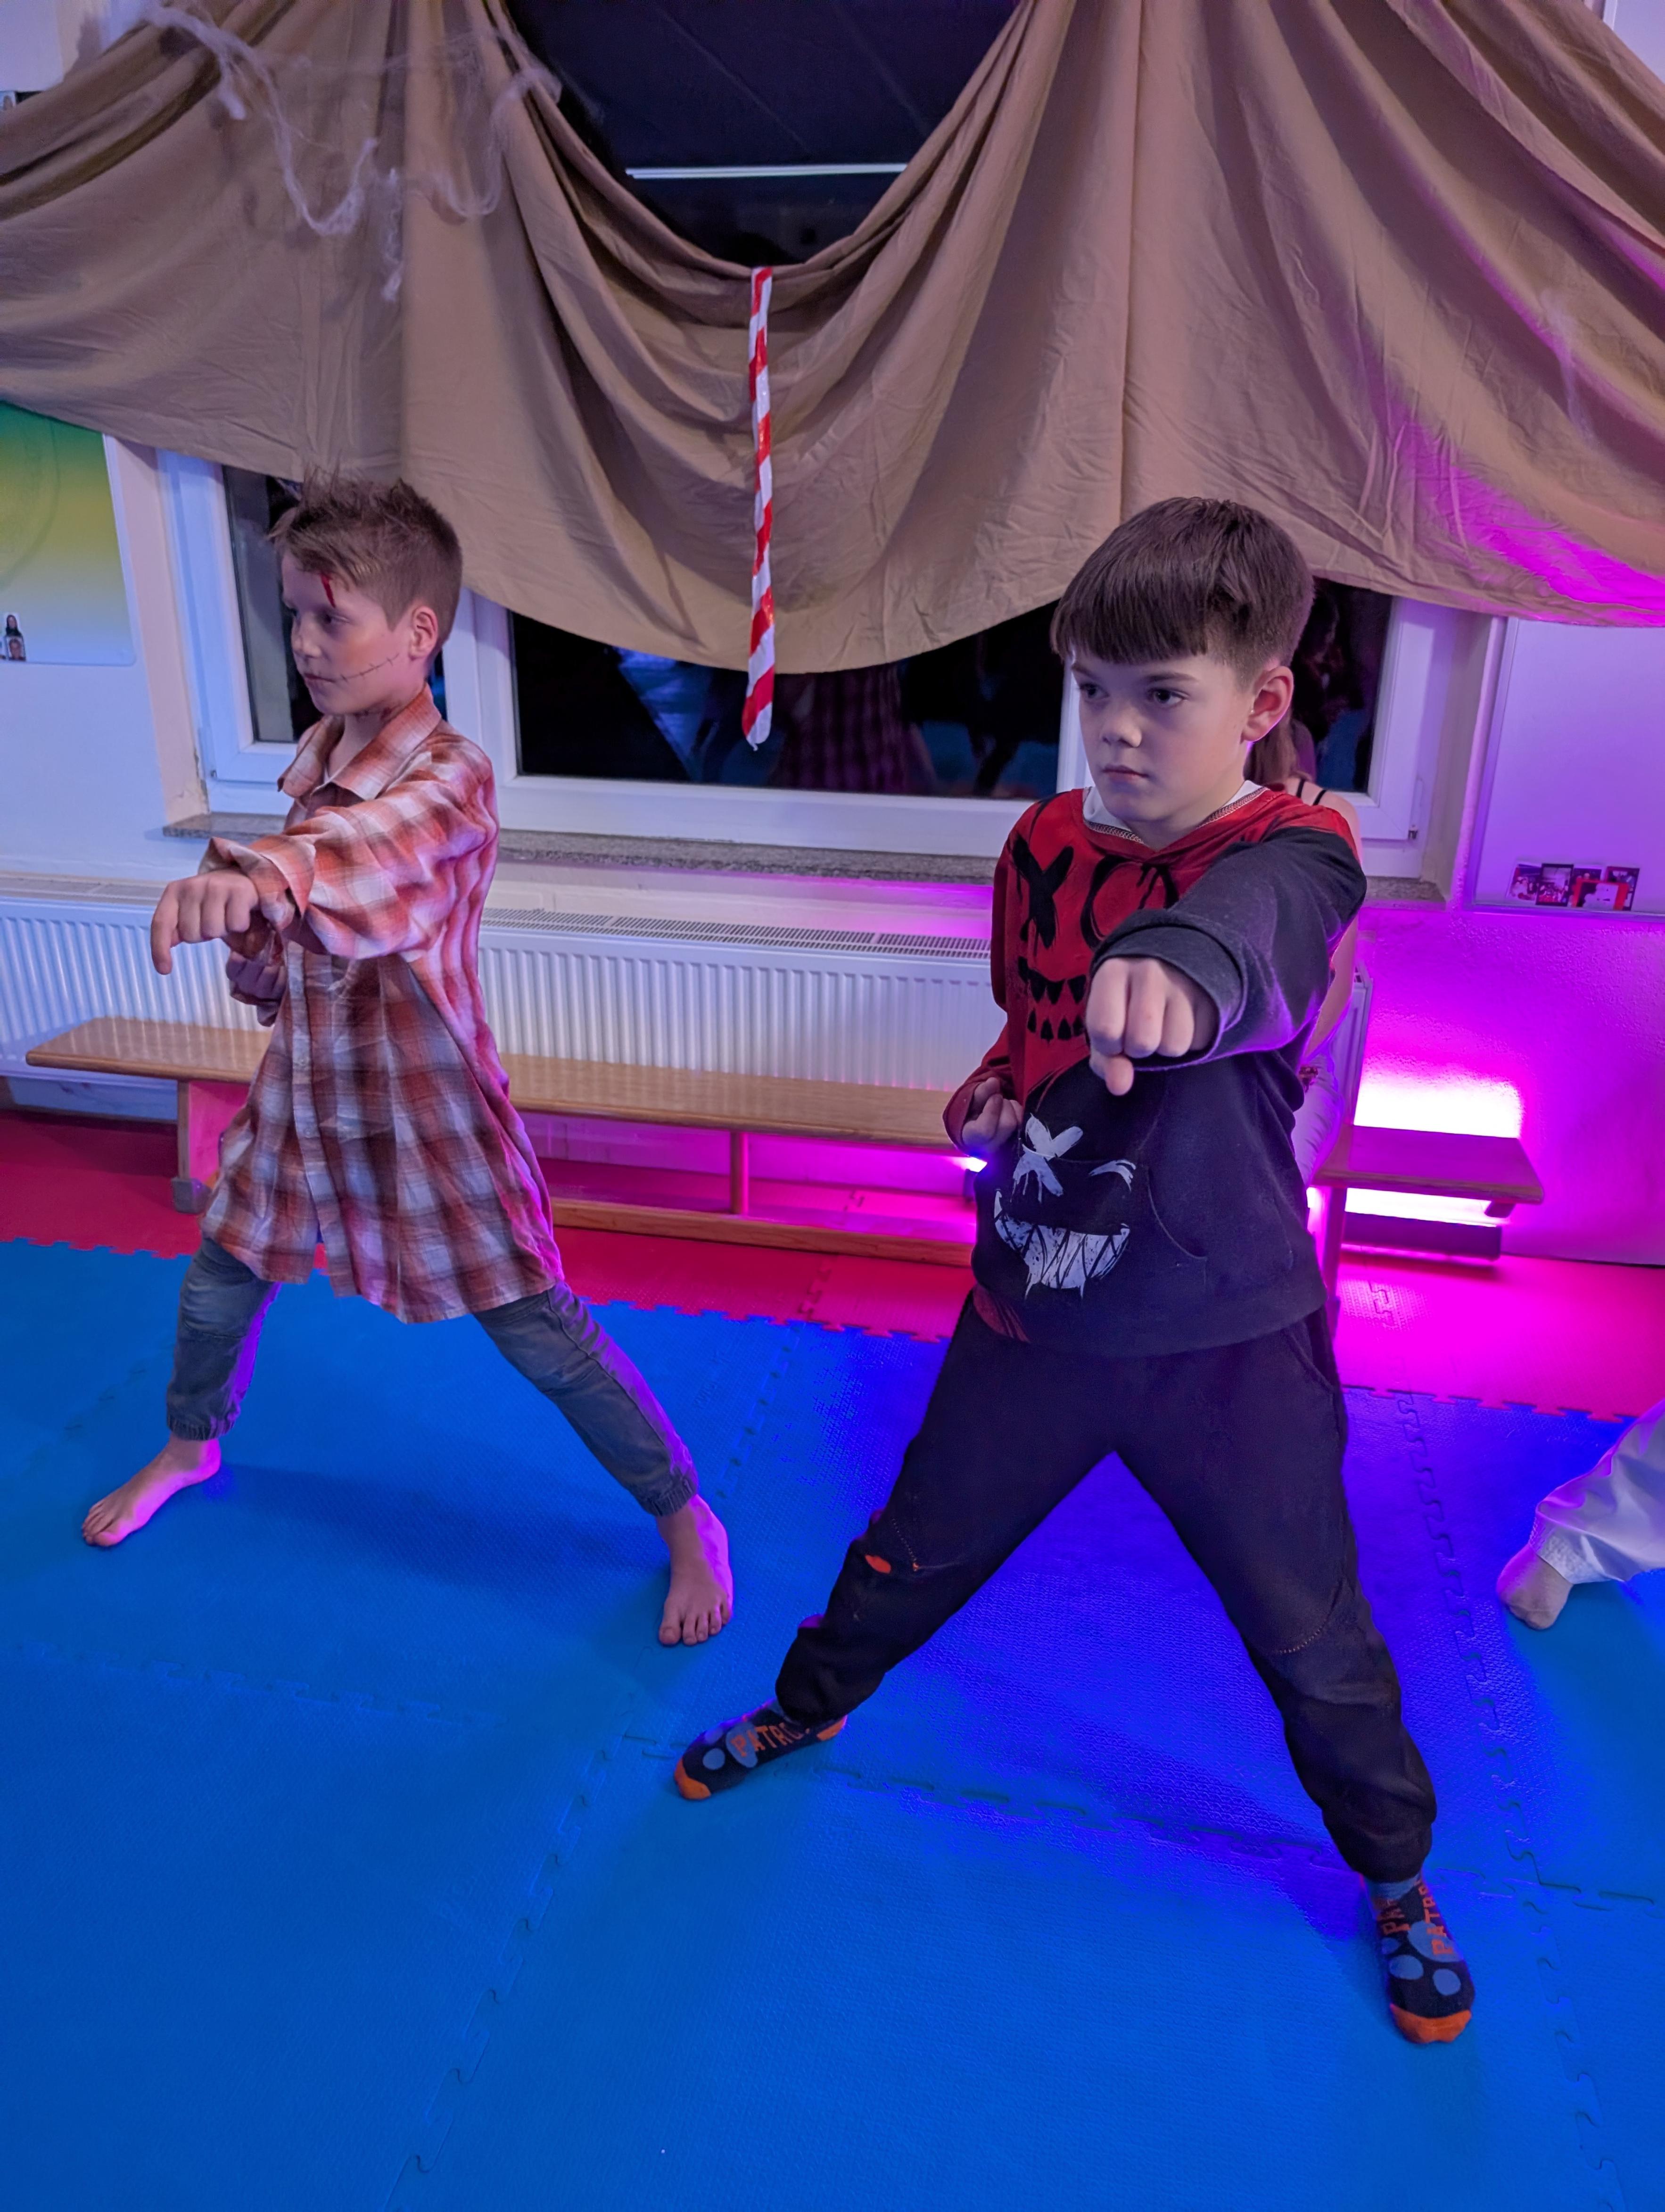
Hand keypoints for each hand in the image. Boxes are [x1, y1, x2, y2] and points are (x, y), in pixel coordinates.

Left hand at [150, 870, 264, 975]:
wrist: (245, 879)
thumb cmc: (217, 901)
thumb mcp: (192, 911)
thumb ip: (177, 927)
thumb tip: (169, 942)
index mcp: (175, 891)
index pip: (161, 923)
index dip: (160, 949)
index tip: (164, 970)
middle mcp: (193, 886)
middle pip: (190, 934)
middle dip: (203, 935)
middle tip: (214, 922)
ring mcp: (216, 886)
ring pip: (213, 930)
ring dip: (223, 931)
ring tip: (227, 918)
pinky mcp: (239, 890)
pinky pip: (235, 925)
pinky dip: (241, 926)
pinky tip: (241, 915)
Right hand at [958, 1076, 1021, 1154]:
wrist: (978, 1126)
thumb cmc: (972, 1113)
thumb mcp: (972, 1101)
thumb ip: (981, 1091)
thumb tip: (993, 1081)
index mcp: (972, 1139)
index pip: (985, 1130)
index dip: (992, 1110)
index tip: (994, 1097)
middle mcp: (990, 1148)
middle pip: (1008, 1125)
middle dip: (1005, 1106)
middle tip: (998, 1098)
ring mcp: (1006, 1148)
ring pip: (1020, 1124)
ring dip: (1013, 1108)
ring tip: (1004, 1104)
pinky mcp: (1019, 1143)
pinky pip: (1028, 1125)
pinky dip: (1021, 1113)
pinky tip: (1013, 1110)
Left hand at [1085, 956, 1218, 1095]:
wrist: (1170, 966)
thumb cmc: (1127, 1003)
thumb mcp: (1106, 1025)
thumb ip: (1105, 1060)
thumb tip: (1120, 1086)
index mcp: (1112, 974)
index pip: (1106, 1030)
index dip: (1109, 1046)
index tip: (1114, 1035)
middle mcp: (1148, 972)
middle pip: (1143, 1041)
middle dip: (1139, 1049)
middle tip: (1140, 1030)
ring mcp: (1183, 982)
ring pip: (1174, 1046)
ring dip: (1167, 1047)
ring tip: (1164, 1025)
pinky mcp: (1211, 996)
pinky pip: (1200, 1042)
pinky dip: (1191, 1041)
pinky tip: (1183, 1021)